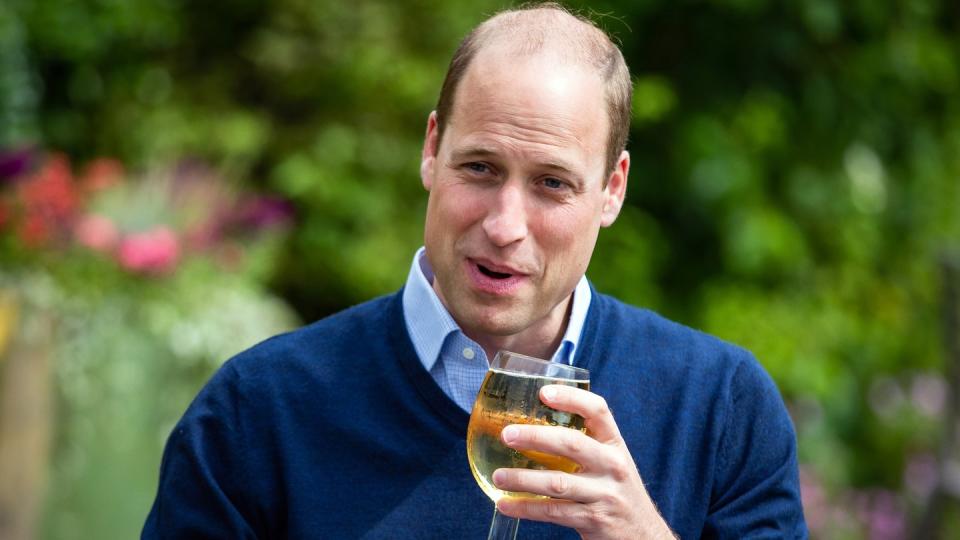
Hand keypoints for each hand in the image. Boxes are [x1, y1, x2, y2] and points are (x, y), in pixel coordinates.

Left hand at [492, 385, 675, 539]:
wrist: (643, 535)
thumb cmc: (616, 490)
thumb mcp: (610, 462)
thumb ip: (584, 444)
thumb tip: (532, 424)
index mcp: (615, 444)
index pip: (598, 411)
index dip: (571, 398)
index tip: (543, 392)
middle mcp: (613, 466)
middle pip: (572, 444)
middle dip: (536, 437)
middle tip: (507, 434)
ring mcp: (604, 494)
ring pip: (558, 483)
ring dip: (523, 479)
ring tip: (498, 476)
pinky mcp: (593, 520)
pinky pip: (553, 512)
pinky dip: (526, 508)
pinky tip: (505, 504)